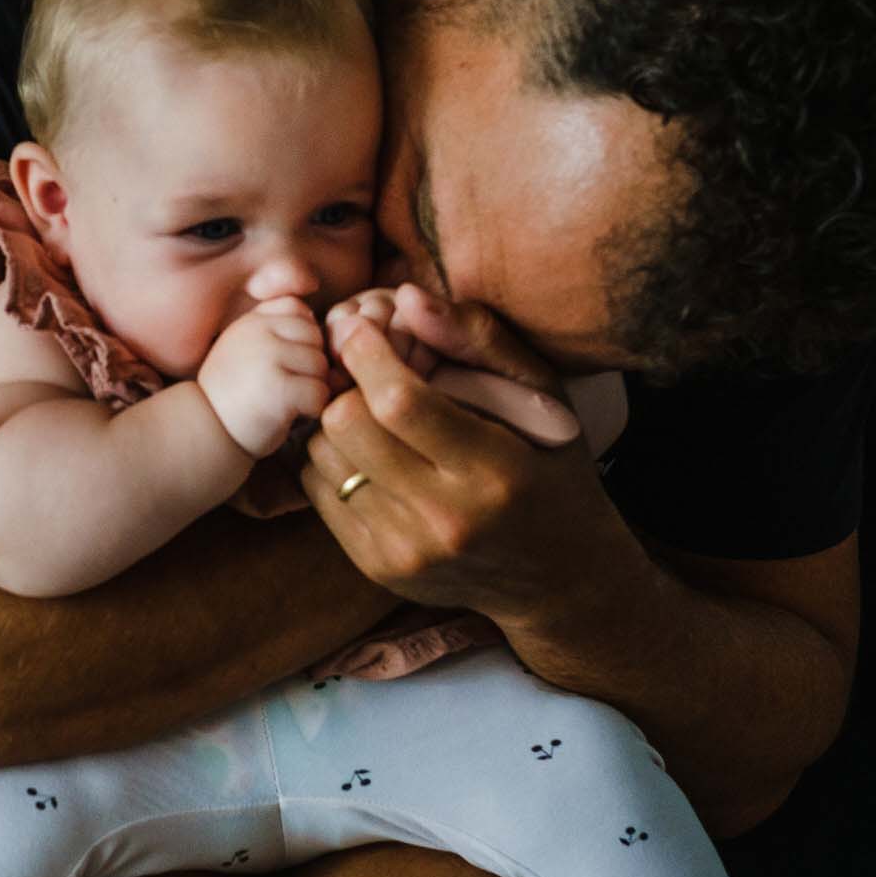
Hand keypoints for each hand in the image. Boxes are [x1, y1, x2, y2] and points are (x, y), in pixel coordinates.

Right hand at [196, 296, 332, 457]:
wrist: (205, 433)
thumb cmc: (233, 396)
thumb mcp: (245, 350)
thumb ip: (275, 331)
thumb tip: (326, 328)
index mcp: (250, 321)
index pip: (298, 308)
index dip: (301, 336)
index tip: (283, 362)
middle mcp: (257, 332)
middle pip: (315, 337)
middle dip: (310, 364)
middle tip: (288, 386)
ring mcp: (267, 358)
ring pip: (320, 365)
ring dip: (313, 388)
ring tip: (287, 402)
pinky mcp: (278, 389)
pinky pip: (319, 392)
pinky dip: (312, 410)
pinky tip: (290, 416)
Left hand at [299, 288, 635, 627]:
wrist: (557, 578)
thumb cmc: (552, 469)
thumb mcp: (542, 397)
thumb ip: (478, 340)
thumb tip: (406, 297)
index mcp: (493, 470)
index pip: (399, 402)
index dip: (366, 354)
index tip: (360, 328)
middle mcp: (445, 518)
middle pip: (347, 426)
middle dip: (345, 384)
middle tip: (358, 368)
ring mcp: (405, 550)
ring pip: (323, 457)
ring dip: (333, 421)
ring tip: (365, 409)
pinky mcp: (377, 567)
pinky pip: (318, 492)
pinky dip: (331, 460)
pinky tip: (364, 450)